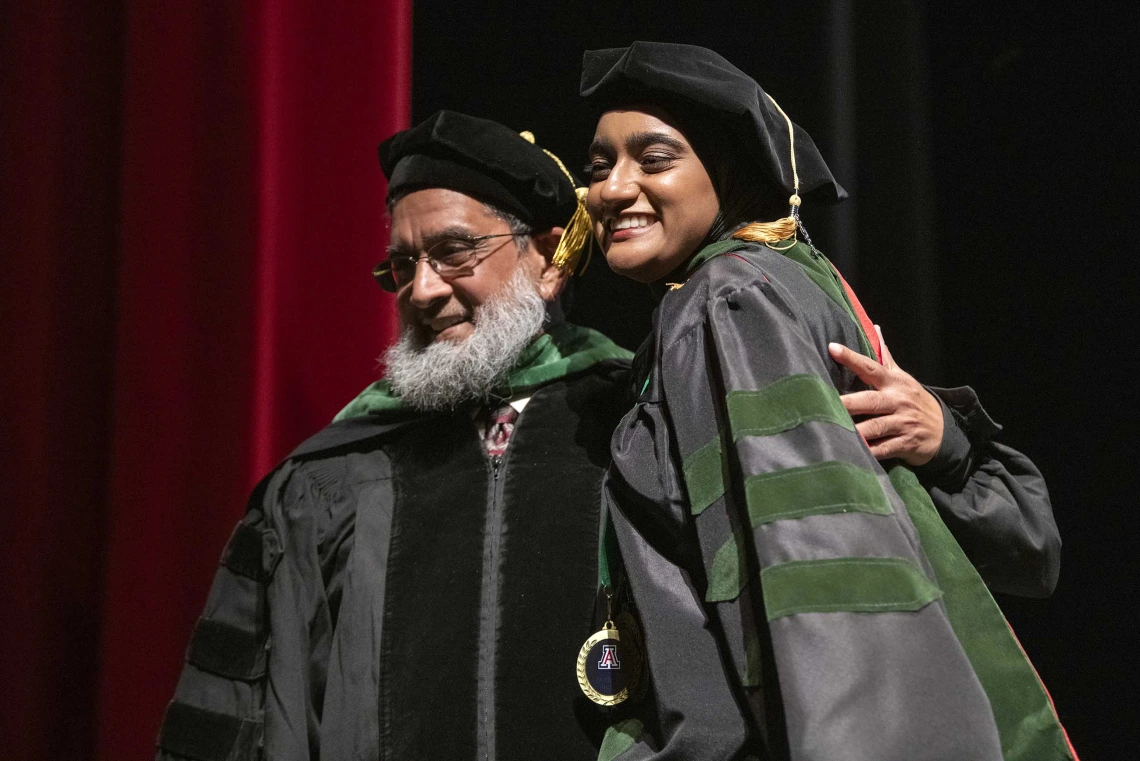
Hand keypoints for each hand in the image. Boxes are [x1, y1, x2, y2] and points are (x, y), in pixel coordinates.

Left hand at [829, 326, 943, 465]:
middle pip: (870, 401)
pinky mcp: (906, 444)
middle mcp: (898, 401)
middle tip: (826, 401)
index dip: (852, 358)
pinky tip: (854, 452)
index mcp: (894, 382)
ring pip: (876, 427)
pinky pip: (884, 449)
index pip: (871, 367)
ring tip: (836, 431)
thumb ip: (885, 356)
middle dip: (849, 403)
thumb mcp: (902, 377)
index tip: (832, 348)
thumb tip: (874, 328)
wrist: (944, 430)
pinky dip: (870, 451)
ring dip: (857, 431)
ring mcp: (903, 423)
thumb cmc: (913, 400)